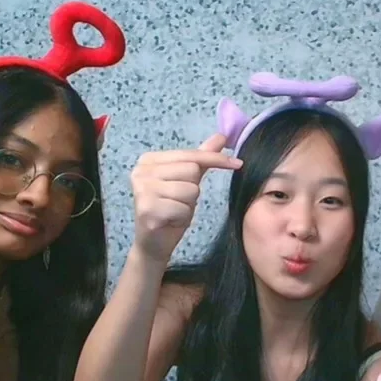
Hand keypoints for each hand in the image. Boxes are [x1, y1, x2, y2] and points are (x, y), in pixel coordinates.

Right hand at [130, 132, 240, 265]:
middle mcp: (141, 171)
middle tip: (178, 201)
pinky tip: (170, 221)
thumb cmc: (170, 211)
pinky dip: (182, 217)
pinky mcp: (147, 209)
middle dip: (193, 189)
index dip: (215, 159)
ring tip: (174, 211)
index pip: (191, 155)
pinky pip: (183, 208)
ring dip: (188, 205)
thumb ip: (201, 159)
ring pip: (190, 190)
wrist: (153, 244)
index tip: (238, 163)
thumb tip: (221, 136)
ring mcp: (142, 190)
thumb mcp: (188, 182)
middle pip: (191, 170)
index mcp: (149, 160)